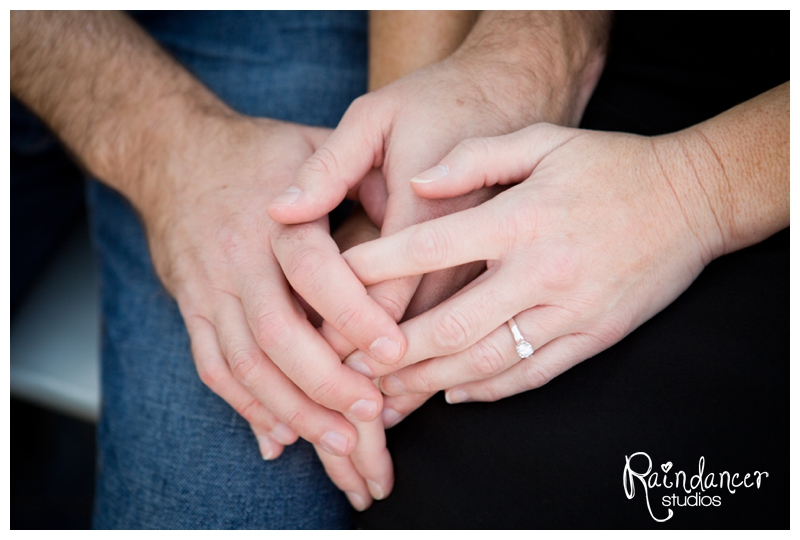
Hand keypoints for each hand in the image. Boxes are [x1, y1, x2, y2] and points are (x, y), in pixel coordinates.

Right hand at [138, 113, 402, 459]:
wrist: (170, 151)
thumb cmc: (261, 151)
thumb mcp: (317, 144)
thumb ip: (364, 179)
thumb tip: (418, 222)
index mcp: (276, 216)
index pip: (312, 270)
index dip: (353, 312)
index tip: (394, 349)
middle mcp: (237, 256)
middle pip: (275, 332)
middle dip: (325, 381)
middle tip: (372, 412)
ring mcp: (209, 287)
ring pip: (244, 362)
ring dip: (292, 408)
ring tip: (339, 441)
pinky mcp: (192, 307)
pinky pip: (213, 367)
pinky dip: (246, 407)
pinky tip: (280, 435)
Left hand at [341, 123, 722, 410]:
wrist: (693, 199)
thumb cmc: (610, 165)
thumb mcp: (543, 141)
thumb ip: (476, 159)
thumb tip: (417, 185)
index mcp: (522, 217)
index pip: (432, 247)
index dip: (378, 268)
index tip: (336, 284)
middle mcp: (542, 270)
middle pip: (452, 322)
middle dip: (393, 348)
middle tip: (347, 363)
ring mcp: (570, 309)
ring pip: (487, 359)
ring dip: (430, 381)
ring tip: (387, 393)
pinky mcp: (595, 335)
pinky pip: (533, 374)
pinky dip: (489, 390)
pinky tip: (453, 395)